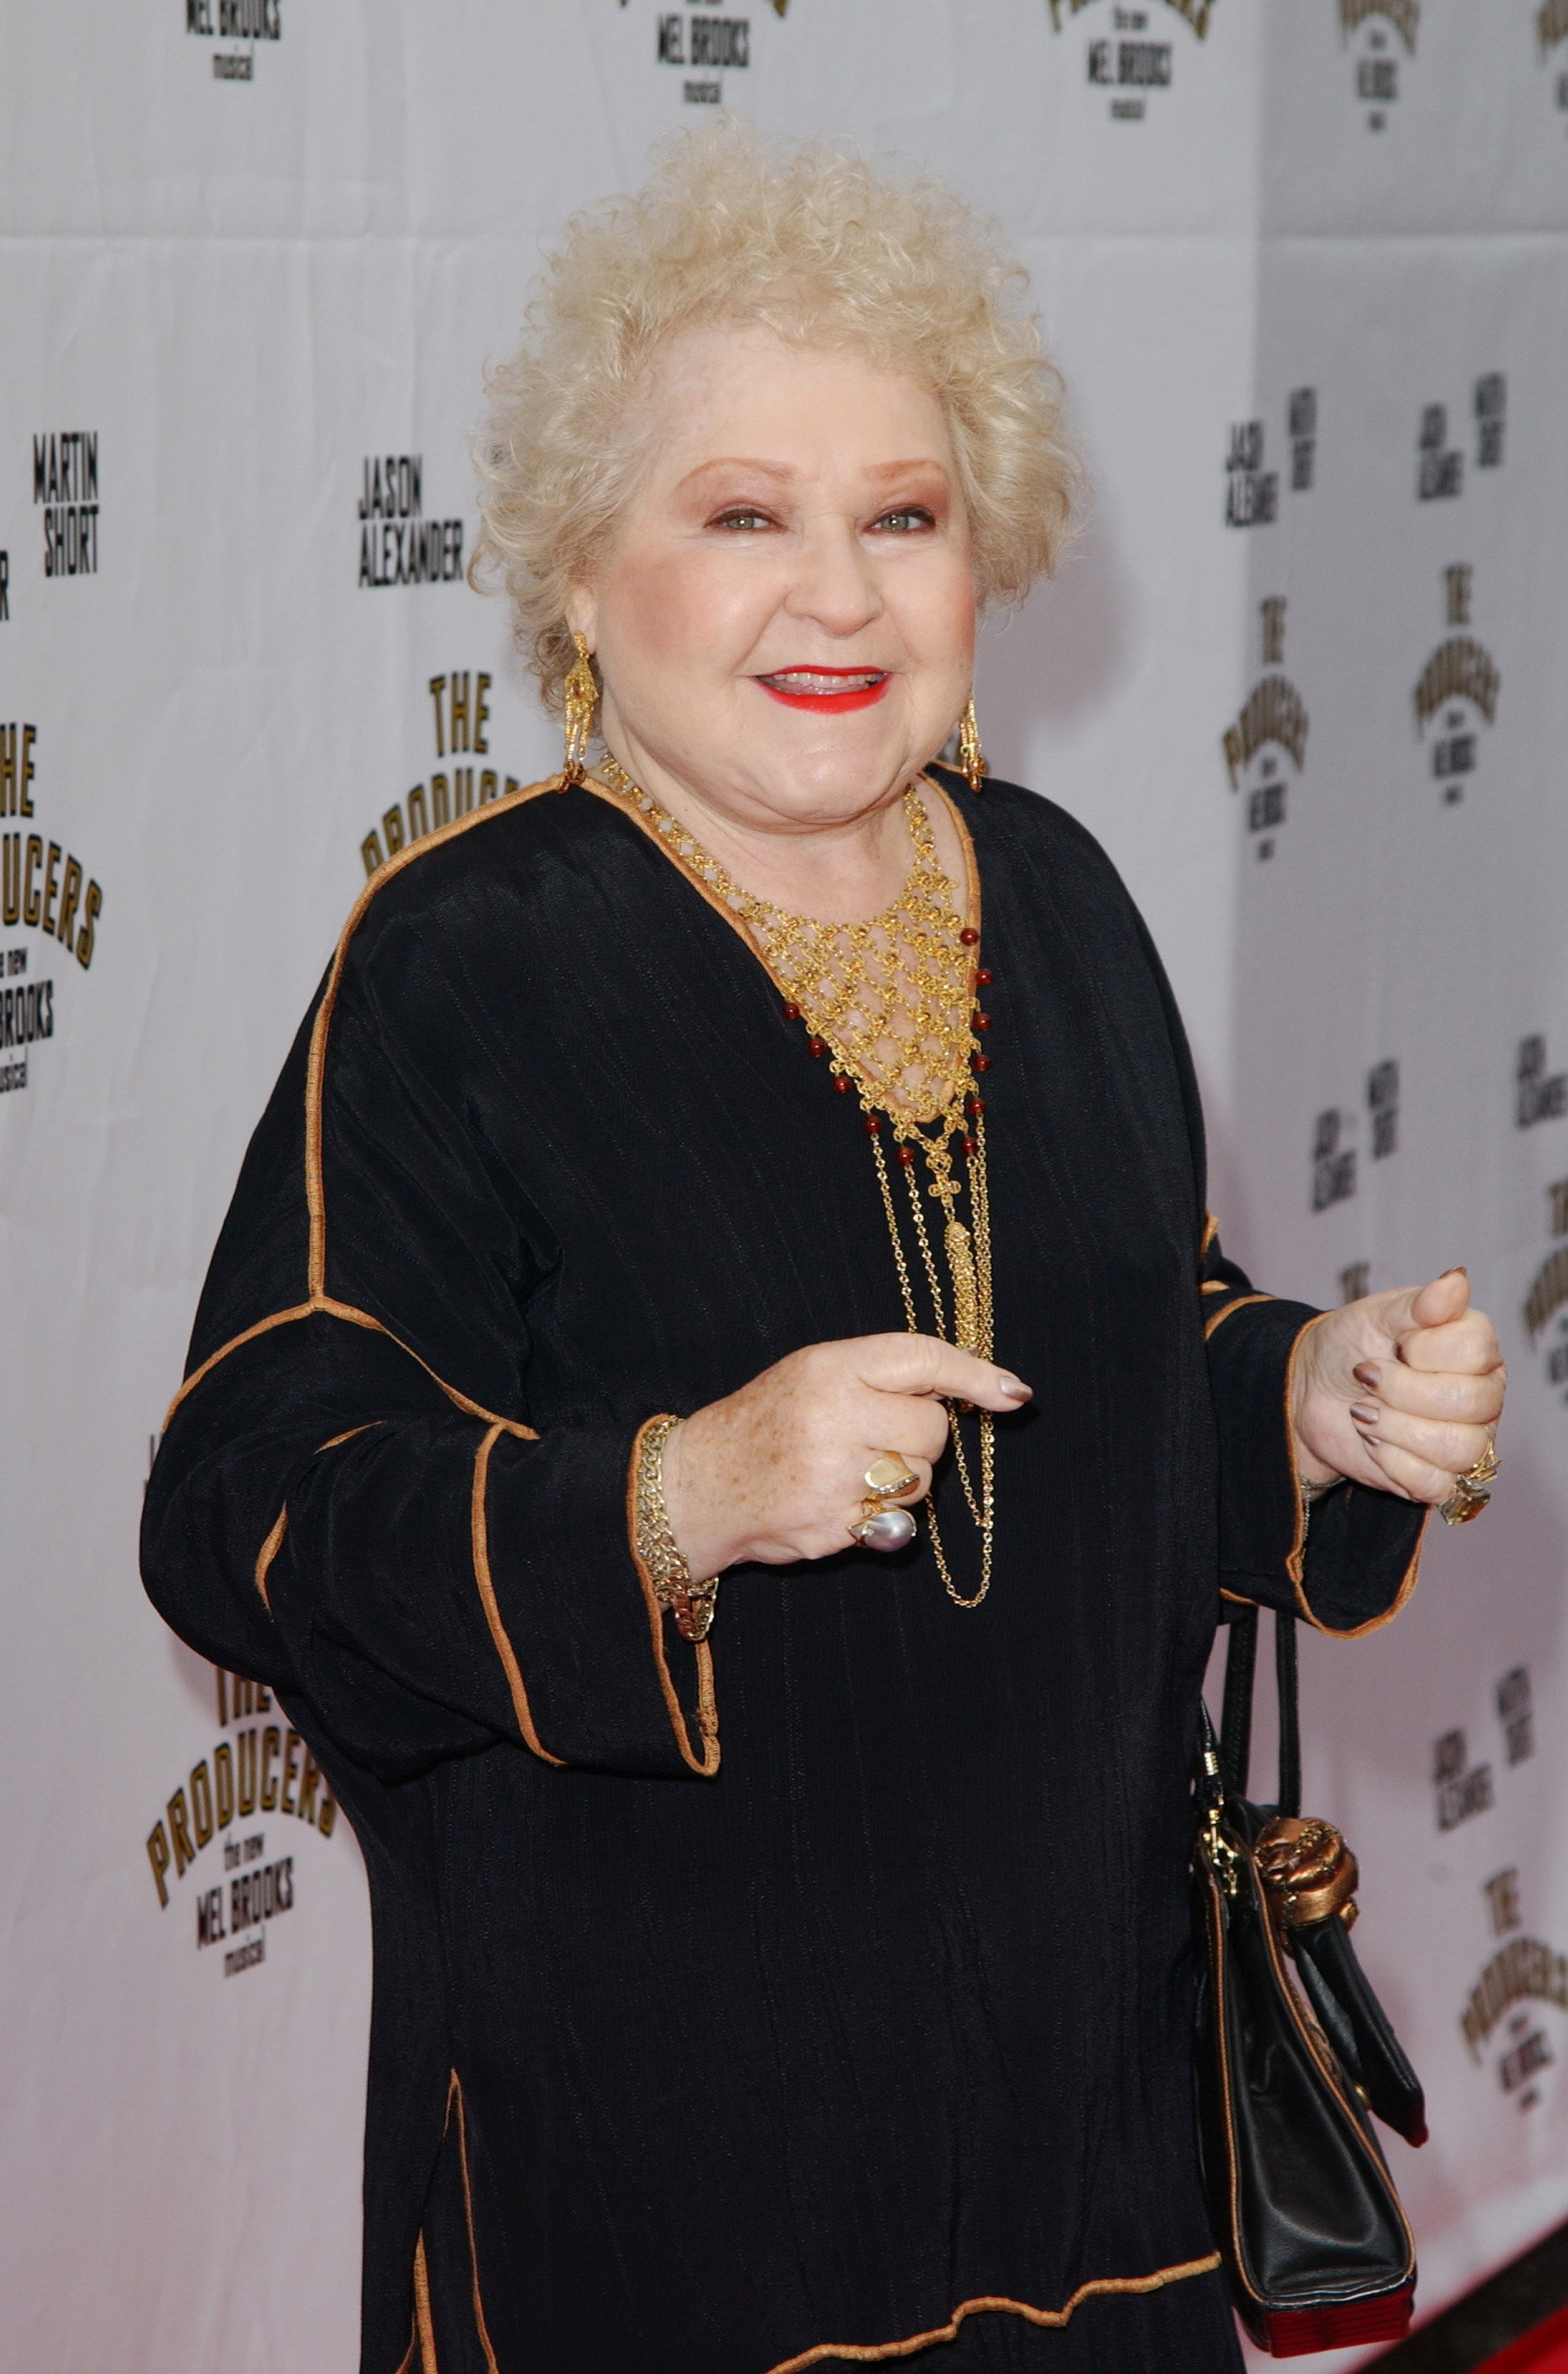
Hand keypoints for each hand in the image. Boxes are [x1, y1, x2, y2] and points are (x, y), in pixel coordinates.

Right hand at [658, 1333, 1031, 1578]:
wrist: (699, 1485)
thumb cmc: (768, 1422)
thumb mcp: (814, 1372)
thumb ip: (884, 1374)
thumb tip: (982, 1387)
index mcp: (828, 1367)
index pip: (921, 1359)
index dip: (975, 1374)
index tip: (1014, 1393)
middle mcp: (832, 1416)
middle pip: (933, 1430)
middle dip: (922, 1439)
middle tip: (881, 1438)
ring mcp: (831, 1475)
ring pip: (921, 1480)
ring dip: (904, 1480)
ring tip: (854, 1471)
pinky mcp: (831, 1525)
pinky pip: (896, 1521)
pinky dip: (881, 1516)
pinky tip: (841, 1502)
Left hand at [1291, 1268, 1505, 1504]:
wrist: (1307, 1393)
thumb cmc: (1346, 1347)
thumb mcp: (1374, 1315)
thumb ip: (1418, 1304)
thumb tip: (1457, 1280)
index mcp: (1475, 1349)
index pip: (1477, 1349)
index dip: (1425, 1349)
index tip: (1395, 1344)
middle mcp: (1482, 1394)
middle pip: (1470, 1402)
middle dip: (1402, 1391)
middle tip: (1366, 1378)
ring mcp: (1466, 1439)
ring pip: (1458, 1448)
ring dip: (1395, 1429)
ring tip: (1364, 1411)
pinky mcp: (1440, 1479)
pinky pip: (1436, 1484)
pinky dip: (1393, 1463)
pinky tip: (1373, 1443)